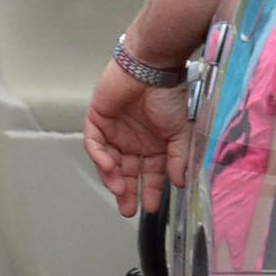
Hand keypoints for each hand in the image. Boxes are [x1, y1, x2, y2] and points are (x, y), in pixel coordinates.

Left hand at [83, 61, 191, 218]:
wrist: (151, 67)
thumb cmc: (169, 94)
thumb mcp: (180, 132)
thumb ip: (178, 158)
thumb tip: (180, 182)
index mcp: (154, 145)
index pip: (150, 175)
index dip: (151, 191)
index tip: (152, 207)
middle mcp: (134, 141)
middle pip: (128, 173)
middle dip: (128, 192)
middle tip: (129, 208)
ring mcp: (115, 132)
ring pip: (110, 163)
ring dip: (113, 178)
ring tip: (120, 190)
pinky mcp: (98, 120)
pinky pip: (95, 145)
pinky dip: (100, 158)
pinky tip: (109, 167)